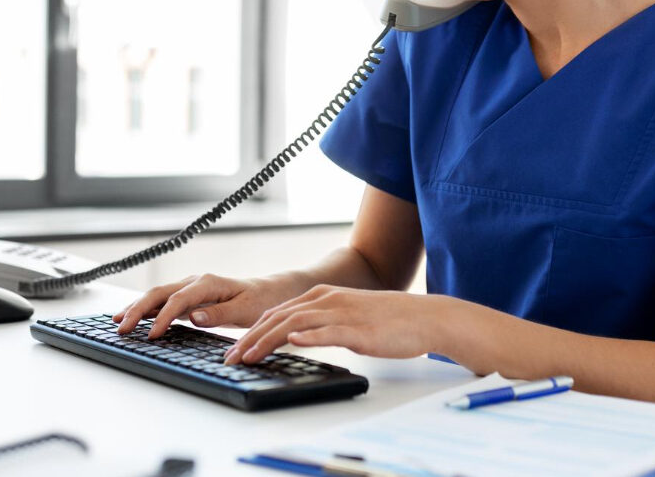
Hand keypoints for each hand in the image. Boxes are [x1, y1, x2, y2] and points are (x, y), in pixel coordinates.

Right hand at [113, 272, 307, 337]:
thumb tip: (194, 317)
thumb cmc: (259, 301)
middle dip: (137, 309)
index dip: (163, 317)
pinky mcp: (188, 296)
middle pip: (159, 293)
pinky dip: (145, 309)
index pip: (178, 300)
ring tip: (116, 321)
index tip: (152, 335)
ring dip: (136, 308)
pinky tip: (132, 318)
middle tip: (121, 327)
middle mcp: (194, 281)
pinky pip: (162, 301)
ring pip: (156, 295)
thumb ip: (220, 314)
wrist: (268, 292)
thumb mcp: (245, 310)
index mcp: (208, 283)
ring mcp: (189, 288)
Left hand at [223, 285, 452, 364]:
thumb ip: (321, 324)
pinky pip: (328, 331)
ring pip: (295, 323)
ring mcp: (342, 312)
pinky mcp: (358, 328)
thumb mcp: (346, 318)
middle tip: (231, 358)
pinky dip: (308, 336)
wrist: (423, 317)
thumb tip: (296, 339)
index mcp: (322, 296)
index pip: (277, 312)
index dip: (252, 330)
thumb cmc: (387, 321)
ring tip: (249, 356)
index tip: (234, 349)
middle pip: (279, 317)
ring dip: (268, 340)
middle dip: (250, 338)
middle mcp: (327, 300)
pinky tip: (293, 342)